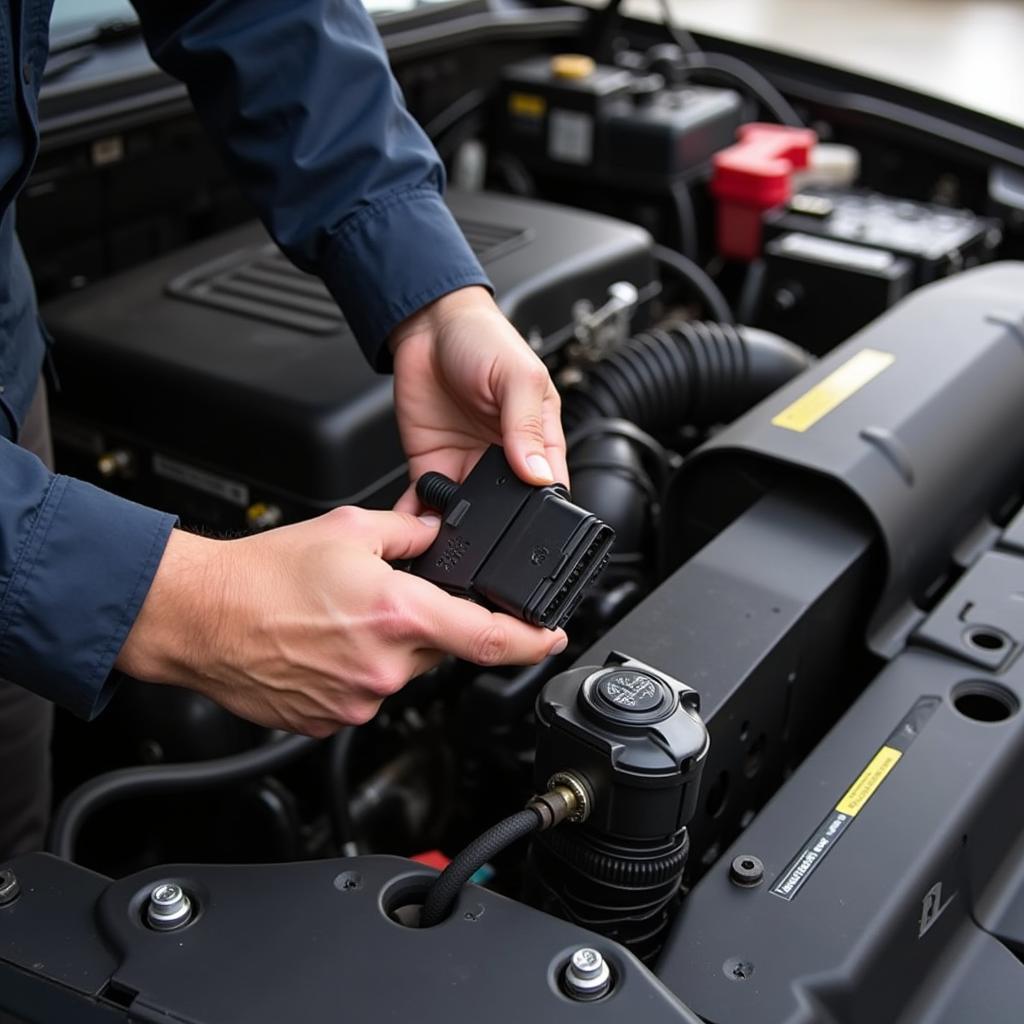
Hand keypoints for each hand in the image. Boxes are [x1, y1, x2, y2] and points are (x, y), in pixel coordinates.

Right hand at [116, 510, 566, 734]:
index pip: (490, 639)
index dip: (532, 641)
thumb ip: (411, 532)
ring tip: (340, 619)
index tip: (552, 638)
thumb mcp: (349, 530)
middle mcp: (384, 666)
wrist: (202, 616)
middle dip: (426, 623)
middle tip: (383, 598)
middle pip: (439, 649)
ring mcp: (357, 700)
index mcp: (398, 615)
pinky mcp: (331, 721)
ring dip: (389, 646)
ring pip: (402, 672)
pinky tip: (325, 645)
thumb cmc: (263, 575)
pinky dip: (359, 670)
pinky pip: (367, 694)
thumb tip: (439, 534)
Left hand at [389, 286, 567, 512]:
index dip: (543, 507)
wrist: (428, 324)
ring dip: (459, 526)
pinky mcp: (432, 464)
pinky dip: (421, 516)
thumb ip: (527, 426)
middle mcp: (504, 456)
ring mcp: (467, 462)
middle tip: (486, 529)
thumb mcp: (518, 376)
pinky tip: (420, 523)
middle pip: (508, 507)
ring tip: (452, 532)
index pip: (549, 485)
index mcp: (538, 438)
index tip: (531, 520)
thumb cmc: (483, 339)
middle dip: (498, 524)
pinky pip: (429, 501)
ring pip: (469, 513)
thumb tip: (537, 473)